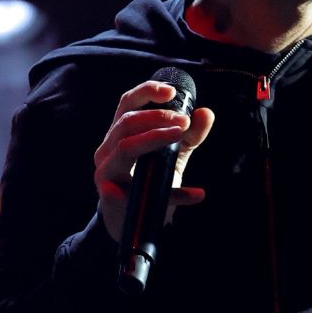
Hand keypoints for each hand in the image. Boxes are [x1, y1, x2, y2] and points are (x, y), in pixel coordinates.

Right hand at [93, 80, 214, 241]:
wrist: (132, 220)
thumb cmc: (150, 179)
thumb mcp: (174, 154)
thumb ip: (190, 134)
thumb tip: (205, 113)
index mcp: (119, 134)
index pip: (127, 104)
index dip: (146, 92)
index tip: (172, 92)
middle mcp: (107, 149)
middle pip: (126, 122)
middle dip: (157, 116)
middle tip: (184, 121)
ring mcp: (105, 172)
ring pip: (125, 147)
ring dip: (155, 138)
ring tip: (182, 134)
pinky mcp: (112, 198)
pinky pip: (143, 190)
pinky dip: (175, 193)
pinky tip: (196, 194)